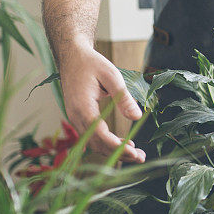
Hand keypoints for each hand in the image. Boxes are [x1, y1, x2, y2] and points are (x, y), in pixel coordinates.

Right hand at [58, 43, 145, 161]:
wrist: (72, 56)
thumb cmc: (92, 63)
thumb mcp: (111, 75)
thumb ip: (124, 97)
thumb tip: (138, 116)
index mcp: (82, 106)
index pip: (99, 134)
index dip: (117, 146)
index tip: (134, 152)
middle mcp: (76, 116)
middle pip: (97, 144)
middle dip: (119, 153)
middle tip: (141, 157)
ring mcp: (75, 119)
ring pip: (94, 144)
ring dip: (114, 151)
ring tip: (136, 153)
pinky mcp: (78, 119)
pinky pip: (92, 137)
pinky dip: (107, 144)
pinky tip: (123, 145)